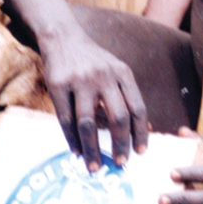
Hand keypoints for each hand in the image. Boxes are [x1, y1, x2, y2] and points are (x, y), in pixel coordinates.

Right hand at [39, 26, 147, 170]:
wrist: (62, 37)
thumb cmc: (93, 61)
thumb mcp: (116, 71)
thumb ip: (127, 96)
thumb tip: (144, 130)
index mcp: (123, 74)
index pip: (137, 108)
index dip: (141, 133)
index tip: (141, 152)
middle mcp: (104, 77)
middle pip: (118, 118)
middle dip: (120, 144)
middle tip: (120, 163)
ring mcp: (80, 81)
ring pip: (88, 123)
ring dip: (93, 148)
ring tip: (94, 166)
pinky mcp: (58, 85)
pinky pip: (66, 119)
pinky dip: (72, 139)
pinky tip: (77, 151)